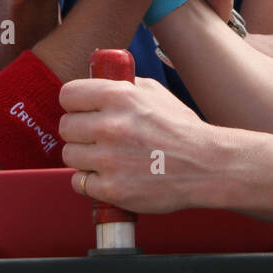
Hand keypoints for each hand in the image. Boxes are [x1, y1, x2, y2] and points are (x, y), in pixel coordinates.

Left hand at [58, 76, 219, 212]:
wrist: (207, 166)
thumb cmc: (182, 129)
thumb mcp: (155, 93)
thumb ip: (124, 86)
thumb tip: (98, 83)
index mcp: (119, 96)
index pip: (68, 95)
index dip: (74, 104)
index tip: (81, 111)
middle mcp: (110, 125)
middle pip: (65, 127)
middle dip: (79, 132)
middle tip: (96, 137)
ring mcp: (109, 160)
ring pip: (69, 155)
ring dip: (84, 157)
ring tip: (105, 158)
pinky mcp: (112, 189)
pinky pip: (79, 182)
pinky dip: (90, 181)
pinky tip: (108, 176)